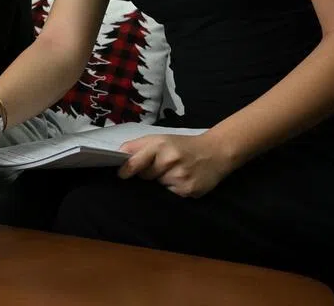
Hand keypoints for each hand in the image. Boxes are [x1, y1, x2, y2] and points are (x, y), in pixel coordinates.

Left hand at [117, 133, 238, 197]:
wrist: (216, 152)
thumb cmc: (183, 145)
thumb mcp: (160, 139)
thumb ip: (137, 146)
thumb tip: (117, 156)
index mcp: (160, 145)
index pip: (135, 162)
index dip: (126, 170)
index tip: (121, 175)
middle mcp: (169, 160)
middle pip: (145, 176)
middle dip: (148, 173)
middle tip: (161, 166)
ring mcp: (180, 177)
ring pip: (157, 186)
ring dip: (161, 181)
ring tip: (175, 172)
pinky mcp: (188, 191)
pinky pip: (171, 194)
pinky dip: (173, 189)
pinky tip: (183, 180)